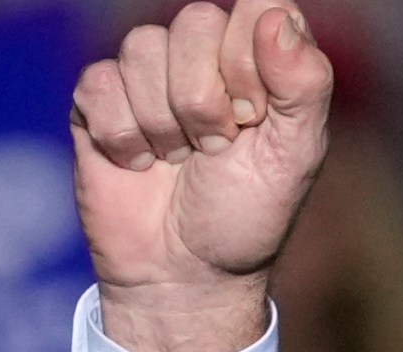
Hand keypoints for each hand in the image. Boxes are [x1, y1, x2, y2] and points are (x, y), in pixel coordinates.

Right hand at [71, 2, 333, 351]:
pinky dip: (123, 137)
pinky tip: (140, 164)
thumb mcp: (296, 156)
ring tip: (180, 159)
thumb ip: (304, 84)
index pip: (257, 6)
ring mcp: (148, 73)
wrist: (185, 273)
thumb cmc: (247, 214)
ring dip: (165, 123)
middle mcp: (204, 54)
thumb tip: (276, 16)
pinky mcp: (98, 98)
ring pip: (143, 48)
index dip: (250, 60)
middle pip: (195, 20)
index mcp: (261, 58)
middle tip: (216, 148)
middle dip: (206, 99)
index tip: (254, 117)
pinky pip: (98, 83)